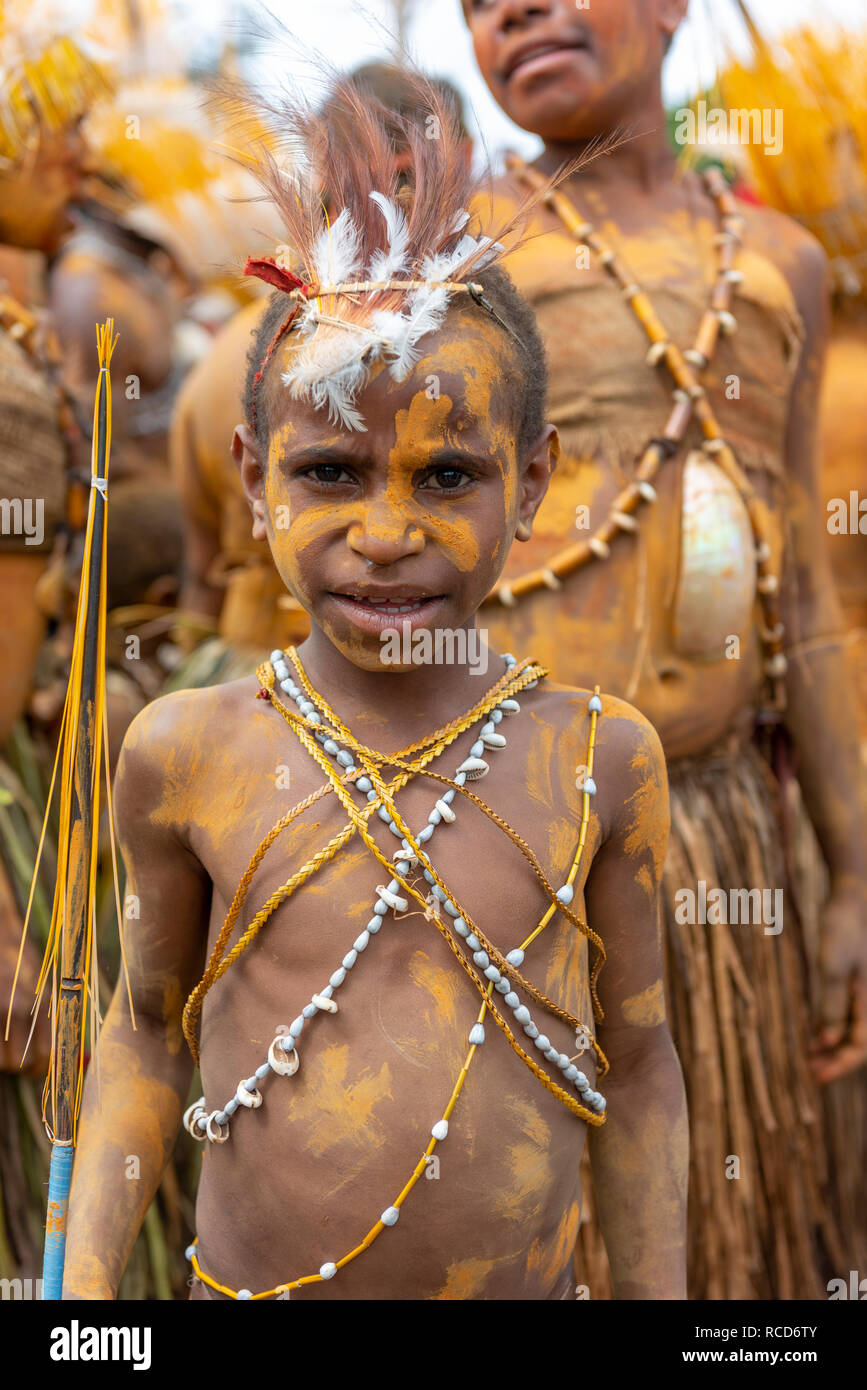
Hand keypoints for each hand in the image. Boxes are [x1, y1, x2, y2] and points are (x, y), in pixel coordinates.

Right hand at [0, 864, 50, 1076]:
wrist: (0, 932)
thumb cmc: (20, 959)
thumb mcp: (42, 982)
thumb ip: (50, 1017)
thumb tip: (62, 1056)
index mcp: (42, 1001)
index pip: (48, 1054)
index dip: (43, 1067)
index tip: (38, 1067)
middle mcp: (20, 1007)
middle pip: (23, 1063)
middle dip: (20, 1066)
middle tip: (18, 1056)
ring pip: (2, 1061)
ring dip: (3, 1057)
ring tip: (5, 1039)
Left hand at [809, 878, 866, 1083]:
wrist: (853, 899)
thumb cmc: (844, 929)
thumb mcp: (831, 966)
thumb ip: (830, 1004)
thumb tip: (826, 1041)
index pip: (860, 1045)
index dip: (841, 1064)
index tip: (817, 1077)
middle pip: (858, 1041)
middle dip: (837, 1060)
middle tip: (811, 1073)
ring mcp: (864, 993)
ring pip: (853, 1030)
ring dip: (833, 1046)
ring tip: (810, 1058)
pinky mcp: (855, 985)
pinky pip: (847, 1015)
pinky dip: (832, 1028)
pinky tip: (815, 1035)